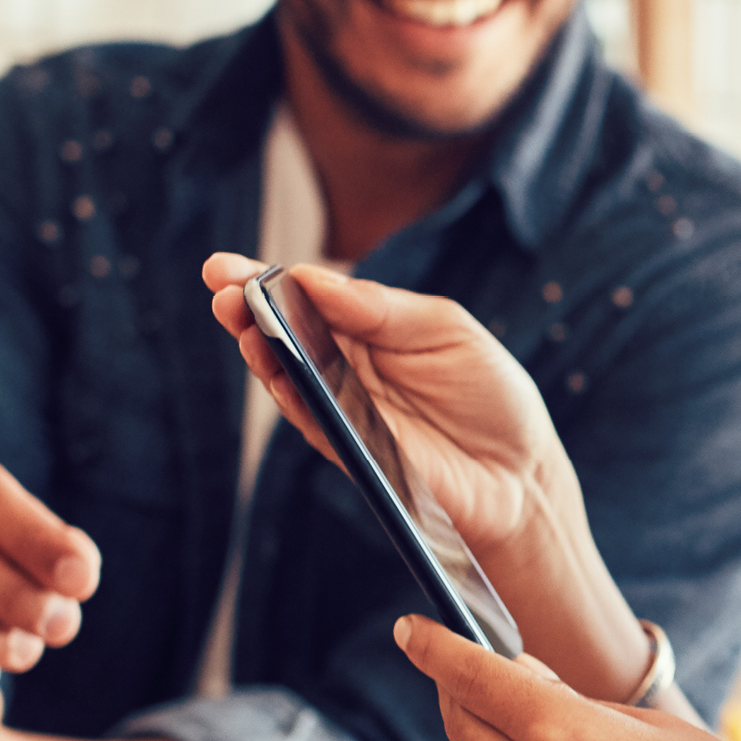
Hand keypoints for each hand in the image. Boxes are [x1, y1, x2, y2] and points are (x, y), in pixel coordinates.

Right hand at [200, 253, 576, 556]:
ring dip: (259, 349)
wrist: (521, 474)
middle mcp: (345, 367)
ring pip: (286, 378)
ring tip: (240, 321)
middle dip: (246, 309)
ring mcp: (343, 410)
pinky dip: (289, 395)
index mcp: (367, 327)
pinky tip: (272, 368)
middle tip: (218, 286)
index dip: (263, 280)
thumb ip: (381, 308)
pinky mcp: (349, 452)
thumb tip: (312, 278)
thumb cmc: (490, 395)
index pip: (307, 297)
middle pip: (283, 333)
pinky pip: (310, 421)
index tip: (224, 267)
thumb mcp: (446, 330)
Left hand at [397, 616, 740, 740]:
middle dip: (455, 688)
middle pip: (463, 726)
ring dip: (493, 733)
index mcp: (564, 737)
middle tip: (463, 659)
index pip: (472, 678)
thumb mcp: (653, 729)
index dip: (434, 647)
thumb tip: (522, 685)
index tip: (408, 627)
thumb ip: (577, 704)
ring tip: (529, 707)